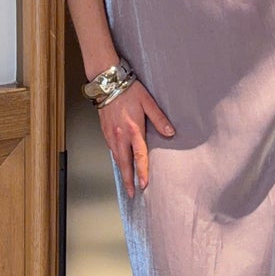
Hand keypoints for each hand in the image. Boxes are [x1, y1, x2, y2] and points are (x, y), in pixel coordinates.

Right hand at [98, 81, 174, 196]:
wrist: (108, 82)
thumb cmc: (128, 90)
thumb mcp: (148, 102)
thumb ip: (159, 118)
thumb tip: (170, 133)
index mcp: (133, 130)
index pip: (139, 156)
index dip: (142, 172)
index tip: (144, 184)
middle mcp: (120, 135)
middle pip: (124, 163)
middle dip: (128, 180)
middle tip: (131, 193)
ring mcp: (111, 134)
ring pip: (116, 157)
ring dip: (121, 171)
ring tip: (126, 182)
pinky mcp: (104, 130)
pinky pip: (110, 149)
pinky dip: (115, 158)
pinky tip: (119, 161)